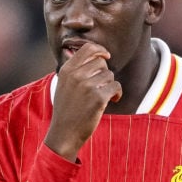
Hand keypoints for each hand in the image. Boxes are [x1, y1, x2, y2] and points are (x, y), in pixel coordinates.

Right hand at [45, 42, 118, 161]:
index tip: (106, 56)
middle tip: (101, 86)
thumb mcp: (63, 85)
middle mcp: (76, 75)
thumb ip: (74, 68)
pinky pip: (116, 86)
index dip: (100, 50)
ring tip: (103, 96)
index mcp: (67, 70)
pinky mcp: (98, 98)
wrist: (64, 133)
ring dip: (110, 85)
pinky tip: (113, 100)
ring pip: (110, 75)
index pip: (88, 48)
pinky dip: (117, 93)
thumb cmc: (66, 109)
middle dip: (105, 73)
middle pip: (101, 63)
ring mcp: (87, 86)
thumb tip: (84, 51)